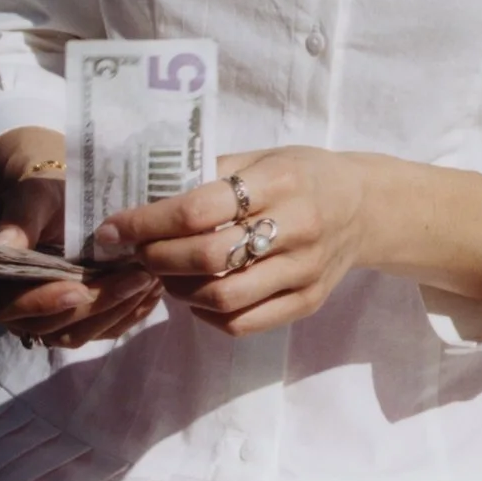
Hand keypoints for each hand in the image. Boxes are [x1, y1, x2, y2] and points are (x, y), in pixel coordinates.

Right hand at [0, 127, 161, 346]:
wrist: (61, 198)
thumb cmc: (43, 195)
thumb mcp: (32, 199)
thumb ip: (20, 221)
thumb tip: (3, 244)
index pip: (9, 305)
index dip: (43, 302)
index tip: (78, 290)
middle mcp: (16, 309)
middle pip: (51, 325)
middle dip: (95, 304)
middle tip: (136, 277)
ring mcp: (48, 318)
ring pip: (78, 334)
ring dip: (115, 312)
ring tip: (149, 281)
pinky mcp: (77, 320)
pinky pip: (100, 331)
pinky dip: (127, 316)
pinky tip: (152, 293)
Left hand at [102, 147, 370, 336]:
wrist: (367, 207)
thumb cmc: (305, 175)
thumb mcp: (264, 157)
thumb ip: (213, 174)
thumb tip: (145, 198)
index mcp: (282, 181)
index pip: (199, 209)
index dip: (146, 223)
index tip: (113, 229)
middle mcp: (298, 227)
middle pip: (207, 257)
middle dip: (157, 258)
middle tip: (138, 253)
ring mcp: (305, 270)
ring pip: (222, 298)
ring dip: (179, 290)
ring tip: (167, 275)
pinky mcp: (308, 301)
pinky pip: (243, 323)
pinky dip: (207, 315)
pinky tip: (199, 296)